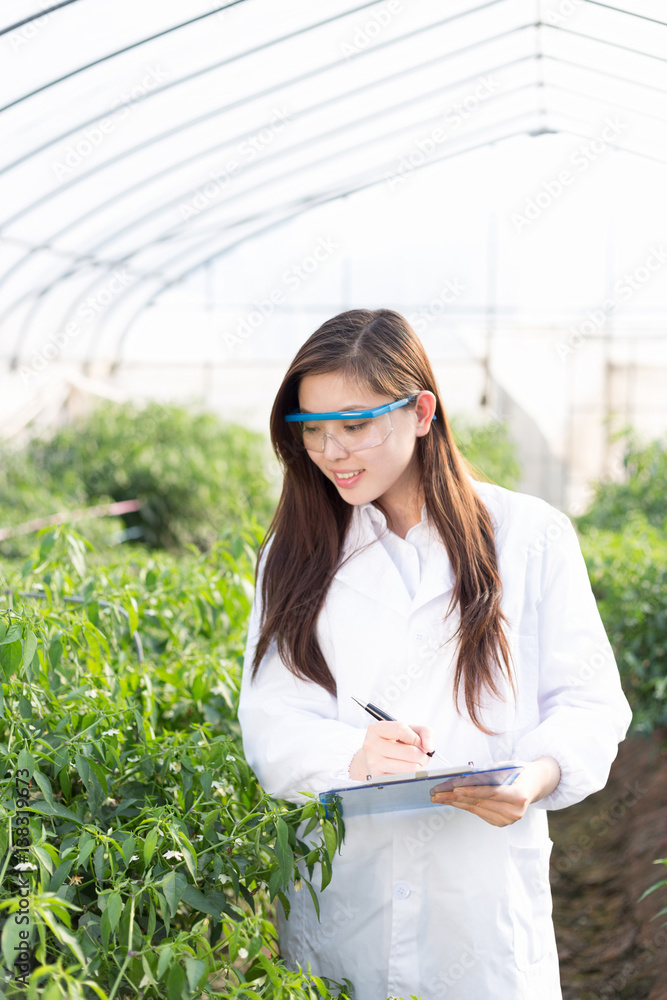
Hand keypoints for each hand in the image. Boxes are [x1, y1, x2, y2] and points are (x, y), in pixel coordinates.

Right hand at [349, 721, 434, 780]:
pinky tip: (405, 769)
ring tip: (414, 762)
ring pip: (411, 768)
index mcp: (376, 729)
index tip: (418, 742)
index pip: (402, 730)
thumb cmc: (395, 741)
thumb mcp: (408, 730)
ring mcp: (373, 763)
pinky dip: (411, 775)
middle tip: (422, 756)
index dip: (416, 737)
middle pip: (410, 752)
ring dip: (419, 766)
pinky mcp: (379, 779)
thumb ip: (424, 732)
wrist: (376, 757)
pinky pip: (406, 778)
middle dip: (423, 755)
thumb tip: (429, 747)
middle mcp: (371, 745)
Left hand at [429, 756, 560, 826]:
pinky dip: (464, 806)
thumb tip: (466, 777)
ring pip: (476, 809)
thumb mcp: (507, 766)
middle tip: (437, 793)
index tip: (454, 788)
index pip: (491, 793)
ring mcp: (508, 820)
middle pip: (480, 803)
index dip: (472, 791)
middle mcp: (515, 811)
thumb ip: (489, 774)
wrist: (534, 784)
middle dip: (456, 797)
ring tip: (439, 797)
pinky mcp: (501, 823)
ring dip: (455, 803)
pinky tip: (452, 801)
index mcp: (519, 795)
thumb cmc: (519, 772)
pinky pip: (479, 813)